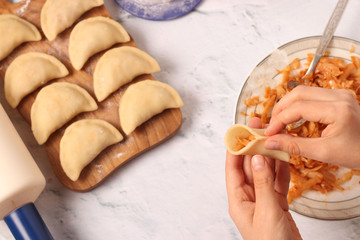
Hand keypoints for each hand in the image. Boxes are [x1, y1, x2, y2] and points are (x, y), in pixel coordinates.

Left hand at [225, 117, 301, 239]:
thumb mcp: (266, 211)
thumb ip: (263, 184)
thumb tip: (259, 159)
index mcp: (238, 200)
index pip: (233, 169)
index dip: (235, 149)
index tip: (237, 132)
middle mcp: (248, 198)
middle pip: (250, 167)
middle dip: (253, 147)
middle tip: (257, 127)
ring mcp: (263, 200)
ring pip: (265, 172)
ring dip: (268, 155)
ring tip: (271, 136)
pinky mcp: (277, 204)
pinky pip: (278, 182)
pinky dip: (281, 169)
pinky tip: (282, 156)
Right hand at [264, 86, 359, 168]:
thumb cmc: (356, 154)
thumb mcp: (323, 153)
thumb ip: (294, 145)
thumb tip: (270, 142)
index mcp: (337, 110)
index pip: (298, 108)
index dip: (279, 120)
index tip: (269, 133)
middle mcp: (339, 96)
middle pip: (298, 93)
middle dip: (281, 109)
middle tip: (272, 126)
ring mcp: (340, 94)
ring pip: (303, 91)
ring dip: (288, 105)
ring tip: (279, 122)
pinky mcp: (339, 96)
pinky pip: (312, 94)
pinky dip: (298, 104)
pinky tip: (293, 117)